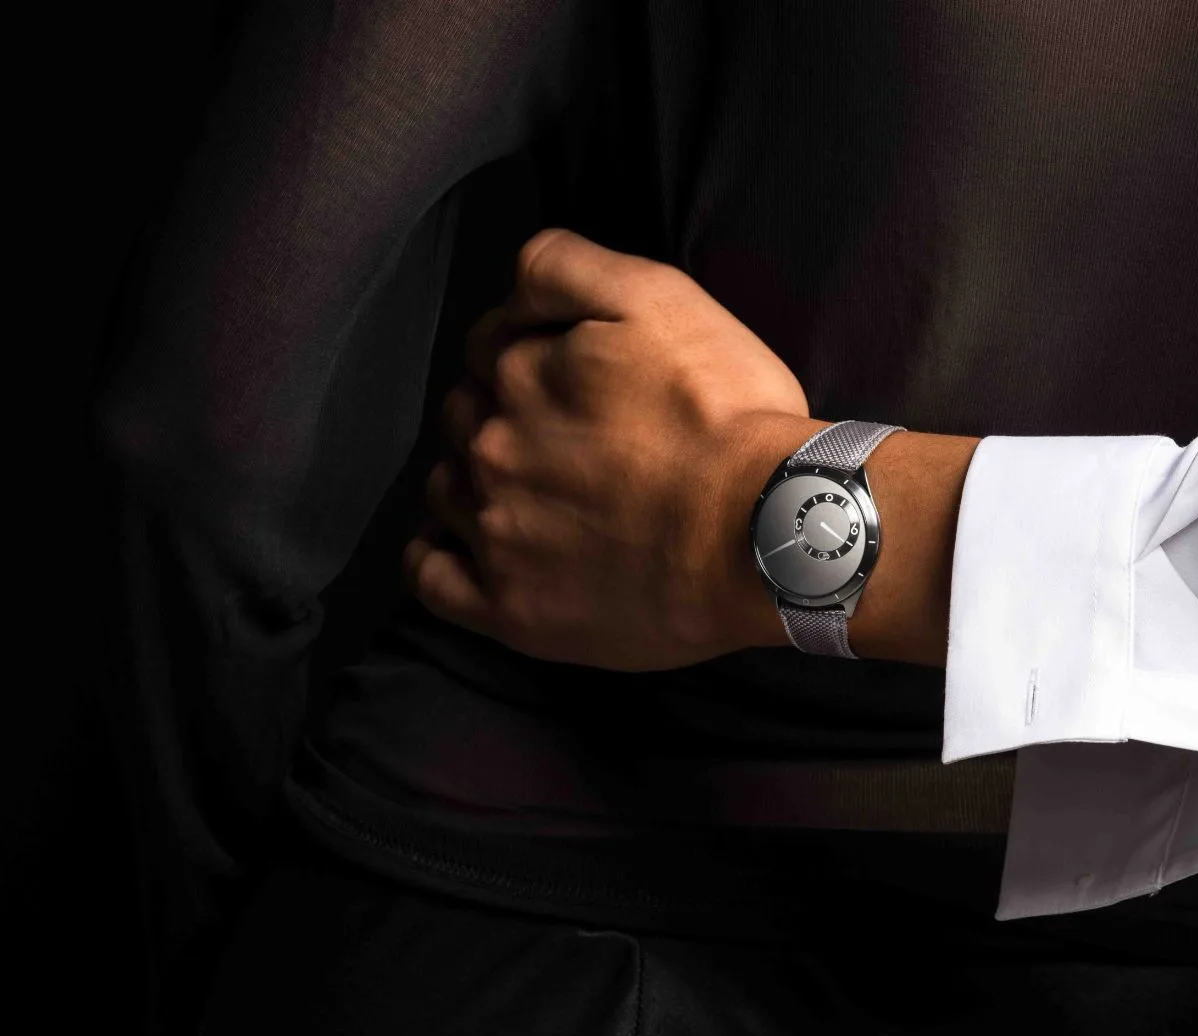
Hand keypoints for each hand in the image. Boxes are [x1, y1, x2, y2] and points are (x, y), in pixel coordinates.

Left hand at [405, 228, 825, 670]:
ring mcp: (495, 533)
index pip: (491, 347)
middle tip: (571, 438)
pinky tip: (467, 547)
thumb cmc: (727, 417)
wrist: (766, 535)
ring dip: (472, 481)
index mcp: (520, 373)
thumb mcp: (657, 295)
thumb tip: (510, 284)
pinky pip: (431, 579)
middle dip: (502, 416)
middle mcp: (492, 450)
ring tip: (537, 493)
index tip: (580, 378)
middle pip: (466, 417)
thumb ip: (564, 266)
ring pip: (446, 489)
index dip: (531, 353)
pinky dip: (436, 558)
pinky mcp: (509, 608)